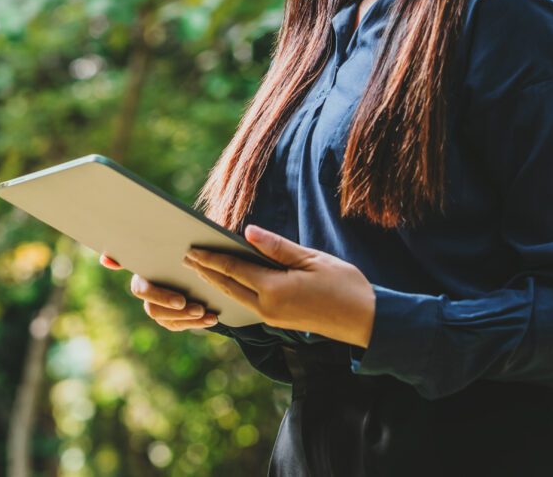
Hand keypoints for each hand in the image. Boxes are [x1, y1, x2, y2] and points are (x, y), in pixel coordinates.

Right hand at [99, 253, 218, 330]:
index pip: (142, 290)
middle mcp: (147, 295)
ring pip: (168, 320)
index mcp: (142, 276)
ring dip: (188, 319)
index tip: (181, 300)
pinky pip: (181, 325)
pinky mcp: (171, 318)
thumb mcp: (162, 245)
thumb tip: (105, 259)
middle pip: (154, 310)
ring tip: (208, 314)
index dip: (161, 297)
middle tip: (198, 308)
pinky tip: (213, 318)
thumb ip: (138, 250)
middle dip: (177, 311)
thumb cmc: (173, 251)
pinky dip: (198, 323)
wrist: (189, 259)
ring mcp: (158, 308)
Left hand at [181, 225, 375, 347]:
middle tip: (186, 258)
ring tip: (200, 269)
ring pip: (236, 297)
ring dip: (217, 283)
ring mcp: (271, 318)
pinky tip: (227, 284)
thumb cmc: (344, 285)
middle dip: (206, 271)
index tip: (192, 249)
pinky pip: (247, 305)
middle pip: (228, 286)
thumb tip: (247, 232)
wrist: (366, 321)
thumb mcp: (312, 259)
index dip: (211, 258)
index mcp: (274, 290)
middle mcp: (267, 308)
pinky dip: (233, 292)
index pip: (234, 269)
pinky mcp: (277, 322)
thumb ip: (276, 247)